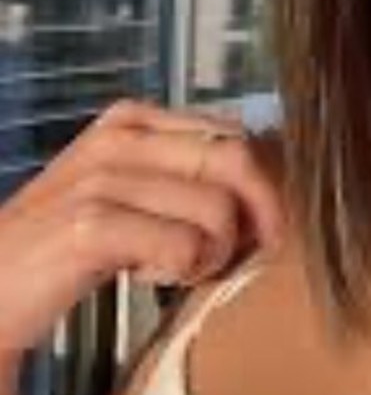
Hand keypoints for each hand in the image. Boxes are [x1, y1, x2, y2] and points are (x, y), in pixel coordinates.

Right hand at [0, 99, 285, 359]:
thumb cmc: (72, 247)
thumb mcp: (131, 192)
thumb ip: (189, 174)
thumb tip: (274, 183)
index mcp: (134, 118)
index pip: (238, 134)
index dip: (263, 186)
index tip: (255, 230)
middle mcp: (119, 135)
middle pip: (239, 161)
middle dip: (256, 216)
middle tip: (230, 254)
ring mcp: (102, 177)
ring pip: (219, 210)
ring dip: (212, 253)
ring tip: (175, 267)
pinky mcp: (90, 225)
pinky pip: (185, 246)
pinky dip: (182, 272)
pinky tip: (148, 275)